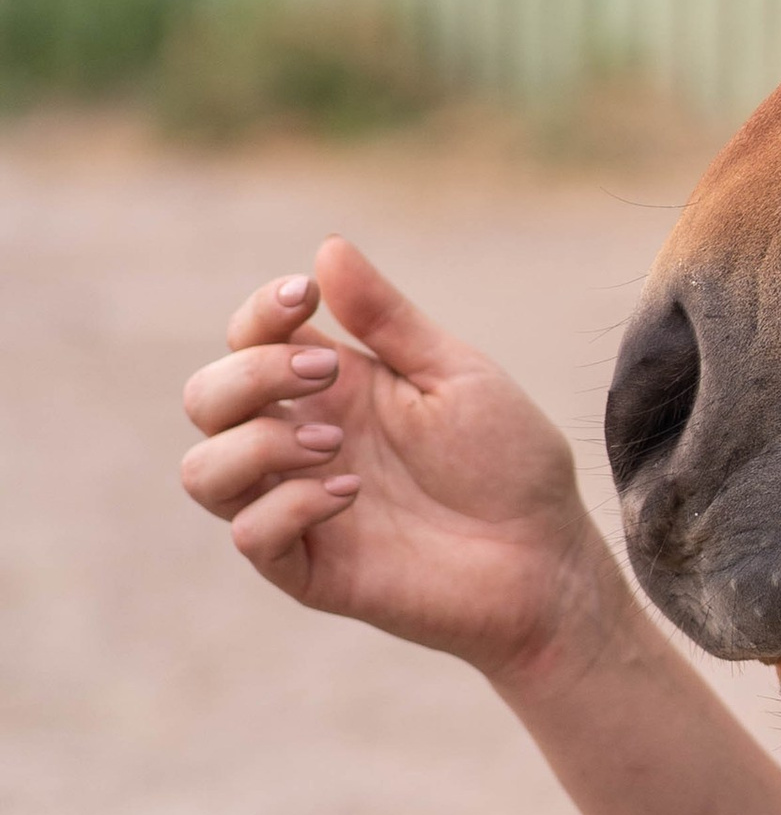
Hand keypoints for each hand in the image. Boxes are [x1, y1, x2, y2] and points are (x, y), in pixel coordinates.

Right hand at [179, 235, 623, 681]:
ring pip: (202, 471)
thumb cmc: (506, 457)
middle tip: (327, 374)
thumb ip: (387, 320)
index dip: (258, 313)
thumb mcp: (453, 373)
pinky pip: (249, 536)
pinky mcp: (308, 566)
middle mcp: (303, 441)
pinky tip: (349, 494)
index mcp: (336, 387)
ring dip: (255, 444)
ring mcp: (298, 505)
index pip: (250, 339)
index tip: (304, 296)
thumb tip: (326, 248)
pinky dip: (286, 506)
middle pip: (207, 398)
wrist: (544, 552)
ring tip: (335, 445)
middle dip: (249, 374)